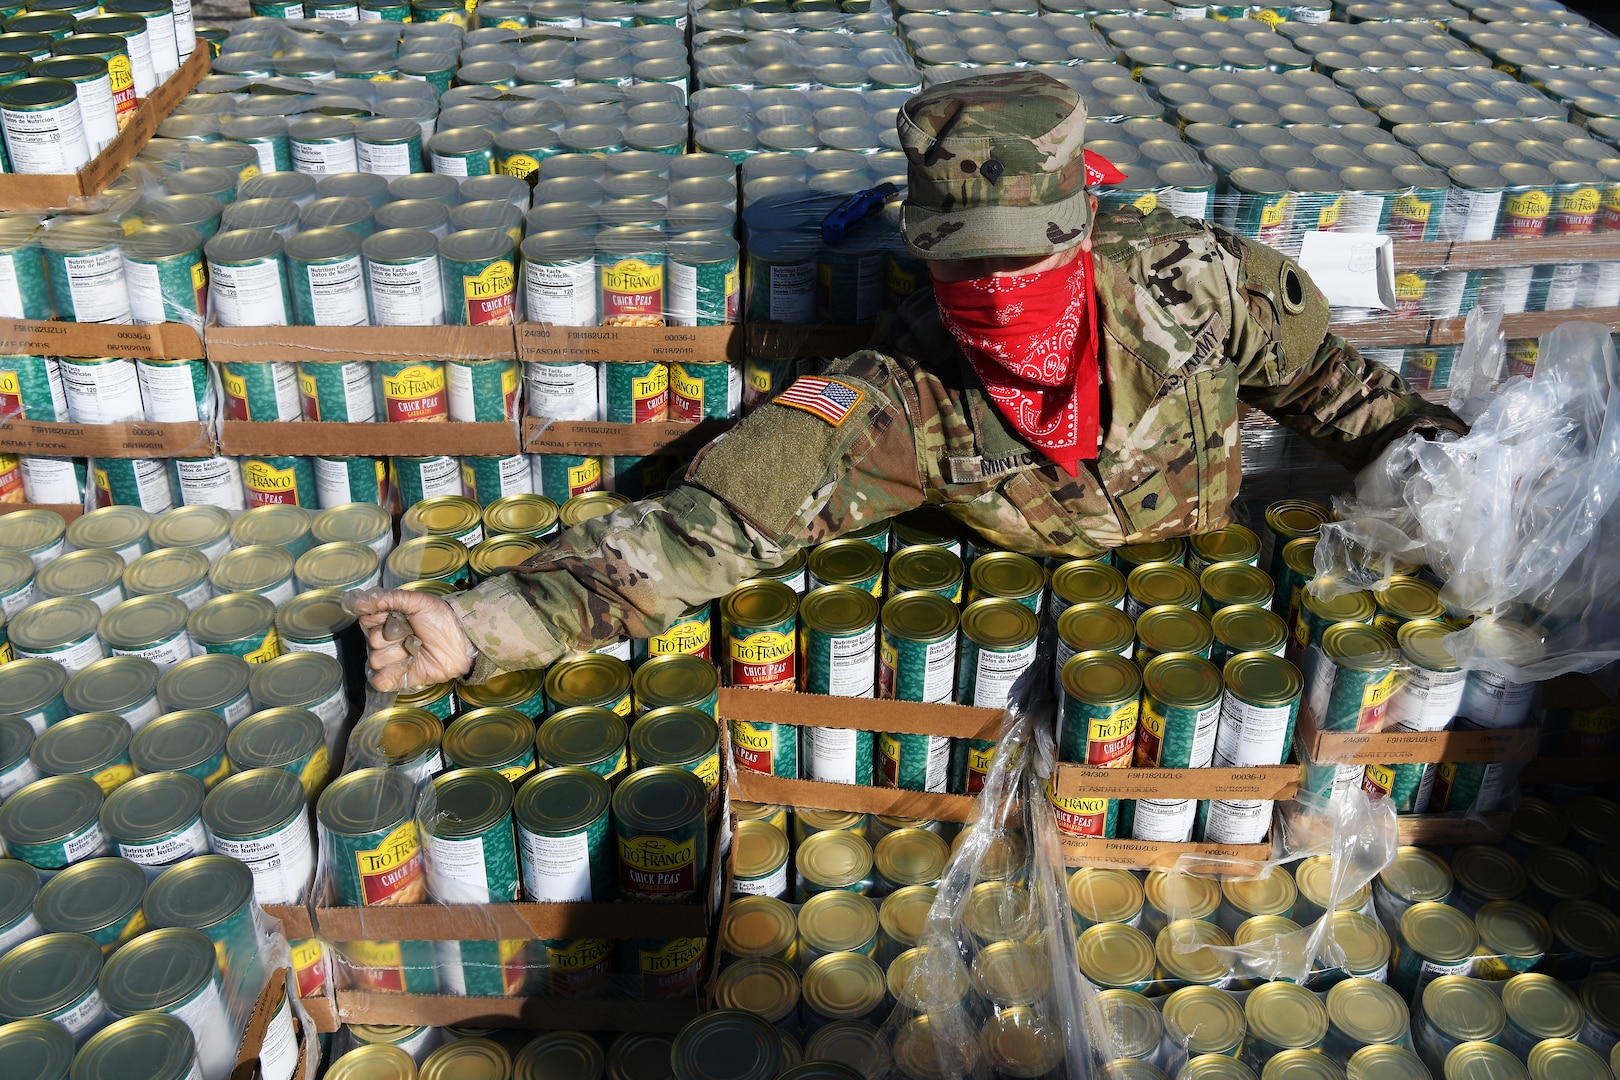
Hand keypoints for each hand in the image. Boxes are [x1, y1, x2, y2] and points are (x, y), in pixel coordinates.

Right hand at [345, 588, 473, 691]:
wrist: (462, 641)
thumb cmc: (442, 618)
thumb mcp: (417, 601)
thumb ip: (389, 599)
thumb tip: (358, 603)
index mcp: (387, 620)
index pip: (366, 621)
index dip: (381, 620)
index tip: (397, 617)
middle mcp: (386, 640)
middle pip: (372, 642)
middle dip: (394, 638)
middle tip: (413, 634)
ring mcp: (391, 659)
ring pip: (376, 660)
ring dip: (398, 655)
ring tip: (416, 649)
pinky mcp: (398, 677)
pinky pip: (379, 681)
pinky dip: (391, 674)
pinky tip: (408, 665)